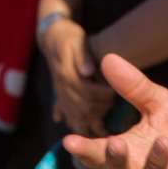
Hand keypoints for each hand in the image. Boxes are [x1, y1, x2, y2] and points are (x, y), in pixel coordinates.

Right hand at [40, 18, 113, 135]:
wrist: (52, 38)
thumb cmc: (69, 38)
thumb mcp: (77, 41)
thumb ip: (82, 56)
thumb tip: (88, 71)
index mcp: (67, 76)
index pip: (87, 93)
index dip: (104, 95)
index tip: (116, 92)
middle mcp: (63, 90)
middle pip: (83, 108)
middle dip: (101, 110)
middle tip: (115, 106)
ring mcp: (60, 96)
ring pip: (74, 117)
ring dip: (90, 123)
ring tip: (106, 127)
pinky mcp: (60, 99)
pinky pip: (67, 116)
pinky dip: (77, 124)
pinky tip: (86, 130)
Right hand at [61, 54, 167, 168]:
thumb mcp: (160, 104)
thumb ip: (134, 87)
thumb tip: (107, 58)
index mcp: (129, 154)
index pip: (100, 154)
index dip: (85, 150)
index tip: (69, 141)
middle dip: (116, 161)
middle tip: (115, 144)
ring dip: (157, 164)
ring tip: (164, 141)